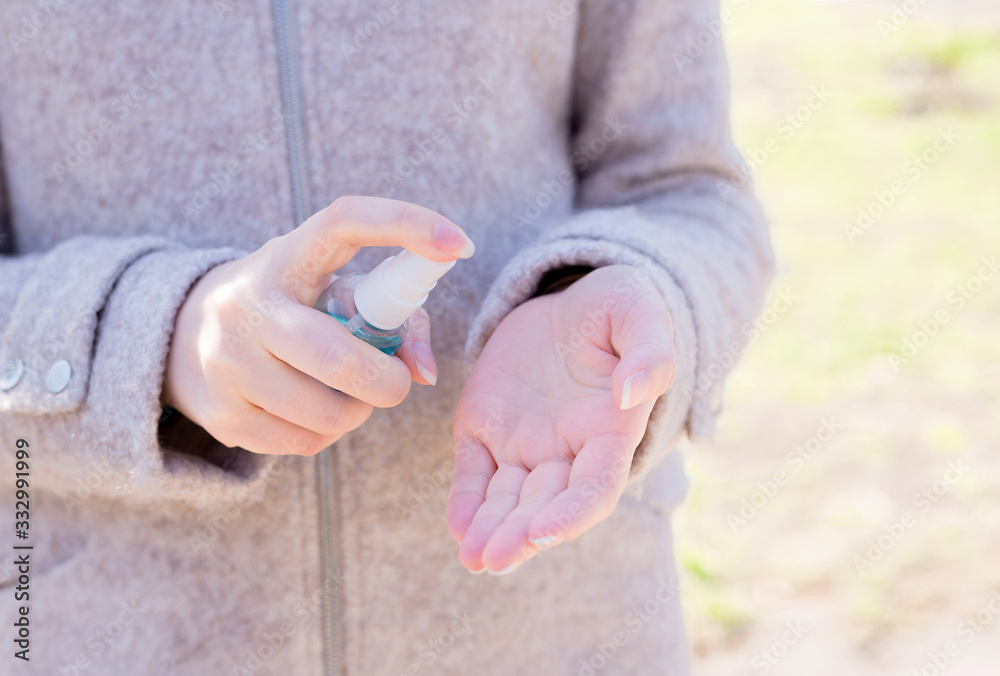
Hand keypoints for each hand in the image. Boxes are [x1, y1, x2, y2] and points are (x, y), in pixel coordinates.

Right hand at [163, 196, 473, 455]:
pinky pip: (305, 442)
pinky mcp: (220, 413)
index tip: (458, 243)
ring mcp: (226, 361)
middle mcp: (247, 304)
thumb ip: (396, 320)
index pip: (345, 222)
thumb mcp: (332, 293)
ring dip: (357, 412)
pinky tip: (310, 409)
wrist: (181, 336)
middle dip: (385, 381)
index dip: (406, 224)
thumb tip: (425, 373)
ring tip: (344, 394)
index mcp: (286, 257)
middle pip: (338, 357)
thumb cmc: (290, 307)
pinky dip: (326, 433)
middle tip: (394, 384)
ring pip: (328, 412)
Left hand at [446, 265, 674, 573]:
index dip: (572, 515)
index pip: (594, 489)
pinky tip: (457, 527)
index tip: (545, 532)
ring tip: (470, 556)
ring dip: (490, 530)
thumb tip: (630, 393)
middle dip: (521, 536)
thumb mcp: (641, 316)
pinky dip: (465, 502)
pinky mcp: (485, 429)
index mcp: (609, 432)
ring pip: (506, 500)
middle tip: (493, 558)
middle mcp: (566, 450)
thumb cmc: (618, 310)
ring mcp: (523, 445)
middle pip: (545, 506)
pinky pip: (472, 473)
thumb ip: (649, 355)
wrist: (569, 303)